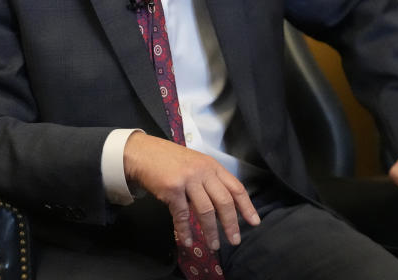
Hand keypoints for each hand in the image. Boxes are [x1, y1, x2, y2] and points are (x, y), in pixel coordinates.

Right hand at [123, 132, 259, 249]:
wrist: (143, 152)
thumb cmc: (170, 160)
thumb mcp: (196, 164)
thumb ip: (209, 180)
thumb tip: (224, 207)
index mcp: (212, 166)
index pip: (236, 187)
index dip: (246, 206)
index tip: (254, 222)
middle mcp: (202, 172)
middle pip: (224, 201)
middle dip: (231, 223)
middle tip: (234, 240)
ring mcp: (187, 180)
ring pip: (205, 210)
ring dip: (211, 231)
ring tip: (214, 245)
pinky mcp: (172, 189)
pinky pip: (182, 215)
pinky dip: (185, 231)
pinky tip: (188, 241)